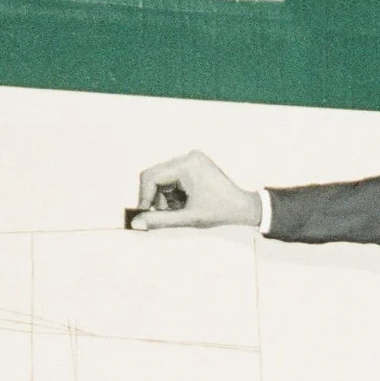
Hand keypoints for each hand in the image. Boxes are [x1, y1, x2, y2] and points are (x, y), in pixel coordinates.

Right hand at [129, 151, 263, 230]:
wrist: (243, 207)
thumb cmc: (220, 211)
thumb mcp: (188, 218)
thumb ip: (160, 220)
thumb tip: (136, 223)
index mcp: (187, 165)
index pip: (152, 177)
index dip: (144, 197)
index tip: (143, 214)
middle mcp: (188, 157)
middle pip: (155, 176)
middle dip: (155, 198)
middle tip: (164, 214)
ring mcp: (191, 159)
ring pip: (162, 178)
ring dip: (164, 197)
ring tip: (180, 210)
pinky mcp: (193, 164)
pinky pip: (172, 178)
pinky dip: (173, 193)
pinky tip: (185, 203)